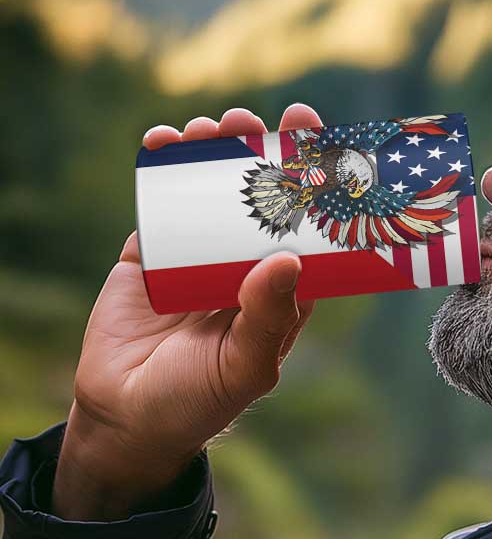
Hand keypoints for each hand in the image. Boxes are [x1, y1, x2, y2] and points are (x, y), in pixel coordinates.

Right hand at [52, 104, 321, 520]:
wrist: (127, 418)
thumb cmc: (199, 400)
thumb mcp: (244, 367)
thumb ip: (267, 318)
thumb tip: (288, 258)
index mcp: (281, 292)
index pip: (308, 230)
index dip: (315, 187)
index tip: (318, 141)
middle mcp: (245, 267)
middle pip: (261, 199)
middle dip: (261, 154)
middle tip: (259, 120)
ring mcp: (198, 256)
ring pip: (212, 192)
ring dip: (214, 153)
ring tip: (214, 127)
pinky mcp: (152, 254)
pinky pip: (160, 202)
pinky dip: (161, 168)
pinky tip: (165, 142)